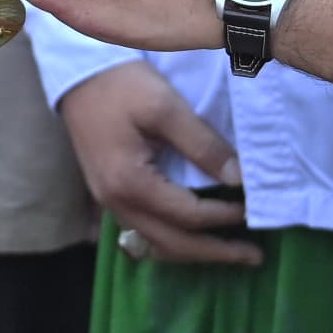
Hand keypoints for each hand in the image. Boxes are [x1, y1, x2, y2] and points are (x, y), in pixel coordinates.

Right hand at [61, 62, 253, 267]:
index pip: (186, 215)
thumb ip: (202, 145)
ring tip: (229, 253)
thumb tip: (237, 178)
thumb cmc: (122, 86)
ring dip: (194, 252)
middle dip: (215, 252)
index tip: (252, 210)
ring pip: (157, 244)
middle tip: (254, 256)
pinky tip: (193, 237)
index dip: (222, 217)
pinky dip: (173, 241)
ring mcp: (109, 202)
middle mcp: (116, 202)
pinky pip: (145, 232)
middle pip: (172, 243)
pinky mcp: (110, 196)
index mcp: (130, 182)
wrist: (78, 75)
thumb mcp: (166, 107)